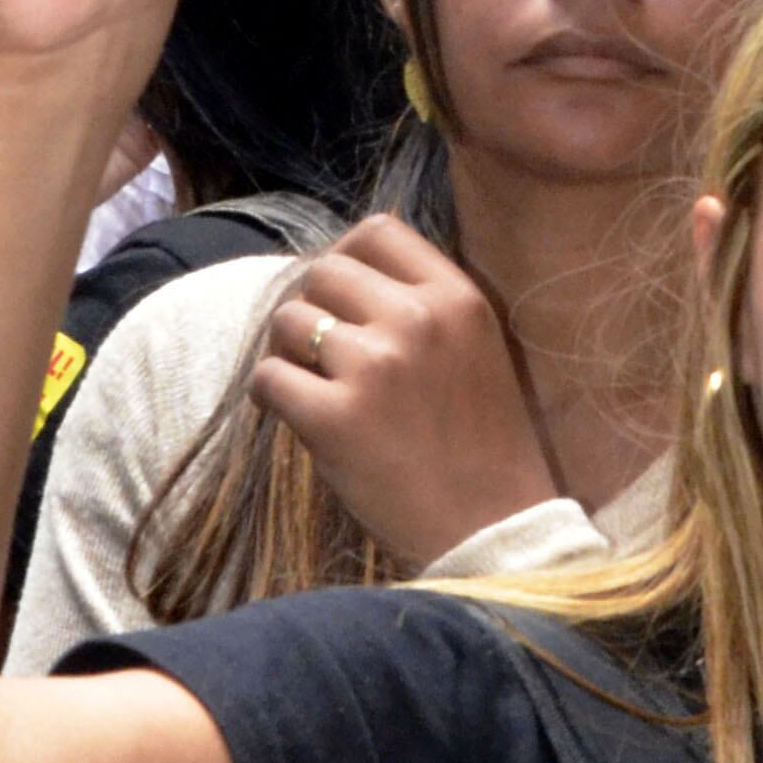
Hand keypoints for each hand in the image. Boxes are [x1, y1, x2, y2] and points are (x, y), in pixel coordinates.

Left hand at [247, 216, 560, 569]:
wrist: (494, 531)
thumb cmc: (485, 445)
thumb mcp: (478, 349)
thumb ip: (426, 305)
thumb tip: (344, 271)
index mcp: (458, 297)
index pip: (378, 231)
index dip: (347, 258)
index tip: (343, 297)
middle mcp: (417, 320)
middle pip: (324, 271)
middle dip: (313, 307)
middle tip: (319, 351)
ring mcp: (375, 367)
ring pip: (288, 320)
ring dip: (287, 351)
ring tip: (307, 383)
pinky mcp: (335, 419)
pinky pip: (269, 378)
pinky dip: (269, 395)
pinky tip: (289, 413)